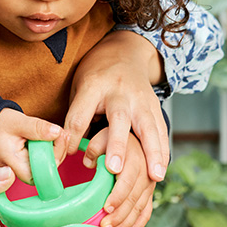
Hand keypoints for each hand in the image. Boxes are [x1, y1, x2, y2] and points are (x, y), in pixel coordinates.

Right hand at [0, 109, 67, 184]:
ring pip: (46, 168)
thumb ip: (37, 127)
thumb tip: (57, 133)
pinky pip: (44, 162)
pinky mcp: (28, 165)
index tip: (59, 137)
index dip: (53, 157)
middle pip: (44, 171)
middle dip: (58, 152)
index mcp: (11, 163)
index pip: (38, 172)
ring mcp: (22, 170)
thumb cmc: (0, 124)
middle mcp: (16, 172)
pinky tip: (56, 138)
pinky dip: (52, 150)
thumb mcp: (18, 122)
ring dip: (57, 151)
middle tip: (63, 134)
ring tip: (61, 134)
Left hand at [67, 30, 168, 182]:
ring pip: (147, 126)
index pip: (80, 114)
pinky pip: (160, 129)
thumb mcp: (78, 87)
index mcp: (94, 86)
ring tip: (154, 176)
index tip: (66, 155)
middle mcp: (119, 92)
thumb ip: (75, 116)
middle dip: (117, 145)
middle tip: (115, 169)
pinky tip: (162, 170)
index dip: (72, 136)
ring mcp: (140, 99)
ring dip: (151, 152)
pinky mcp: (154, 105)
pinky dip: (162, 150)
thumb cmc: (96, 74)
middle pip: (118, 119)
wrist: (126, 50)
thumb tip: (64, 150)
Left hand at [87, 128, 154, 226]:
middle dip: (121, 214)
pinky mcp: (149, 190)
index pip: (128, 178)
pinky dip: (138, 223)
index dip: (118, 194)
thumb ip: (95, 146)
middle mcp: (146, 169)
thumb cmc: (116, 132)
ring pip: (141, 206)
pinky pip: (147, 210)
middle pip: (135, 196)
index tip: (106, 207)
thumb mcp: (103, 133)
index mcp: (135, 154)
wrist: (136, 130)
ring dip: (127, 222)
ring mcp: (149, 182)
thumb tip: (89, 162)